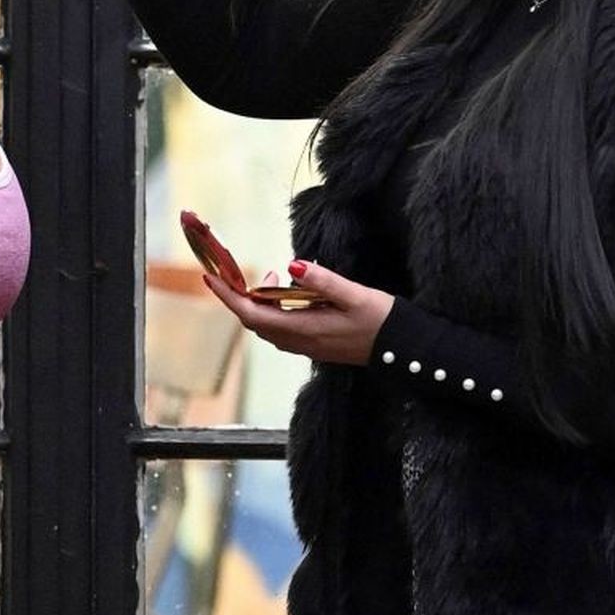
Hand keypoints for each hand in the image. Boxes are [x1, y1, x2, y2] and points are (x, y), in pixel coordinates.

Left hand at [200, 258, 395, 366]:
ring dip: (260, 304)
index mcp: (304, 330)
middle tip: (242, 273)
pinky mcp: (315, 346)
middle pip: (255, 322)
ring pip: (268, 327)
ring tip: (274, 278)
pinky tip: (291, 294)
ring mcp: (307, 347)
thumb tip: (292, 265)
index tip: (212, 278)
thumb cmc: (382, 320)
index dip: (229, 297)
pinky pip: (283, 329)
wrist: (402, 350)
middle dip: (241, 298)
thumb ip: (322, 280)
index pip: (252, 315)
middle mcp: (300, 342)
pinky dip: (275, 311)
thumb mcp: (354, 294)